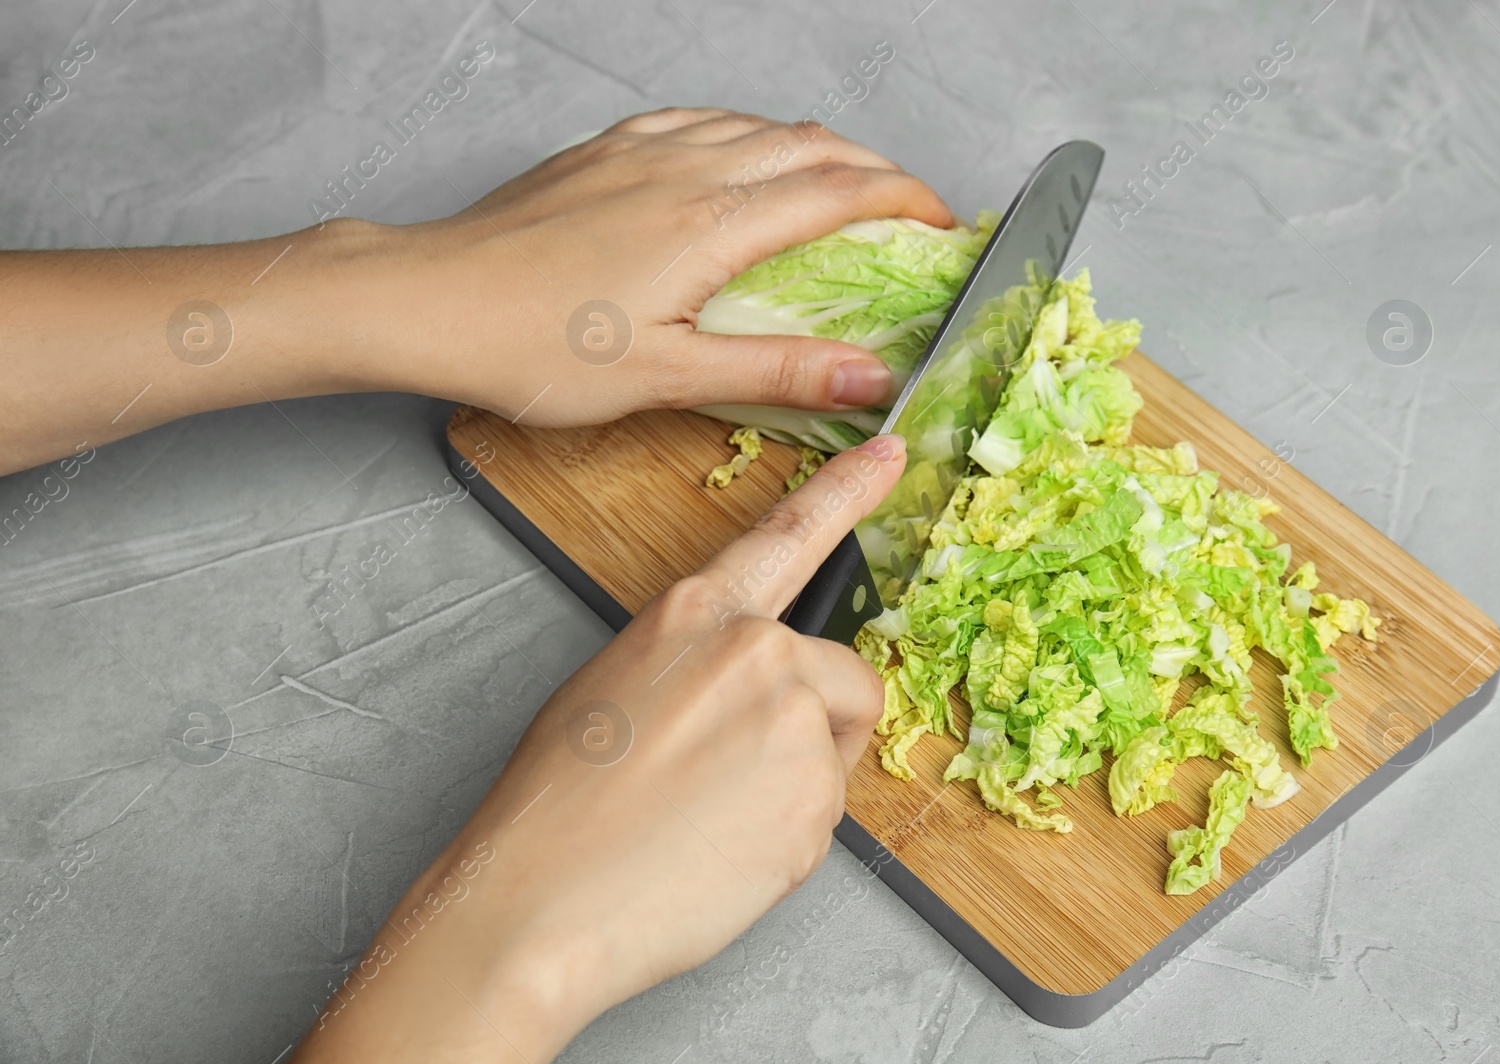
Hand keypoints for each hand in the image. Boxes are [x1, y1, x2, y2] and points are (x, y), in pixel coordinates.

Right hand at [289, 433, 906, 1063]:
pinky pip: (827, 816)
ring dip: (799, 787)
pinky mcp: (815, 799)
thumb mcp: (616, 686)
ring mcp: (794, 723)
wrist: (539, 900)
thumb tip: (752, 690)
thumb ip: (699, 664)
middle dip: (824, 725)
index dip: (848, 490)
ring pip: (836, 753)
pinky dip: (789, 839)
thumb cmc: (558, 802)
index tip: (894, 452)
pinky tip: (723, 854)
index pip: (789, 535)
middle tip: (748, 777)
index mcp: (696, 613)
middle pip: (845, 678)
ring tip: (713, 823)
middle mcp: (757, 652)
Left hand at [388, 107, 953, 426]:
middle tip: (904, 205)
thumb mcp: (668, 376)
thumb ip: (776, 371)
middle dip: (873, 166)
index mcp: (714, 223)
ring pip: (755, 125)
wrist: (428, 300)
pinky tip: (735, 156)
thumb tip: (869, 375)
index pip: (840, 191)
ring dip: (812, 148)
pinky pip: (697, 120)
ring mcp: (640, 151)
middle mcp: (687, 169)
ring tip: (836, 182)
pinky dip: (744, 134)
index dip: (906, 199)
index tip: (943, 220)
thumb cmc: (533, 347)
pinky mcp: (601, 152)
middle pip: (810, 144)